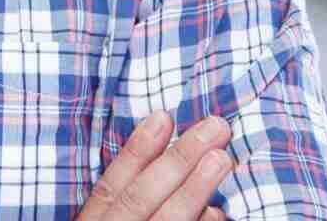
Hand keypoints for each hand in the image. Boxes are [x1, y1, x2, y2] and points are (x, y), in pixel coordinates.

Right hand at [79, 110, 233, 220]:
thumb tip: (158, 152)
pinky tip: (217, 211)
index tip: (163, 116)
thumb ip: (123, 198)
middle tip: (214, 127)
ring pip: (166, 220)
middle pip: (140, 196)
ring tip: (222, 158)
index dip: (136, 150)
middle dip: (177, 160)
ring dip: (194, 188)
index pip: (110, 185)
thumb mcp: (105, 220)